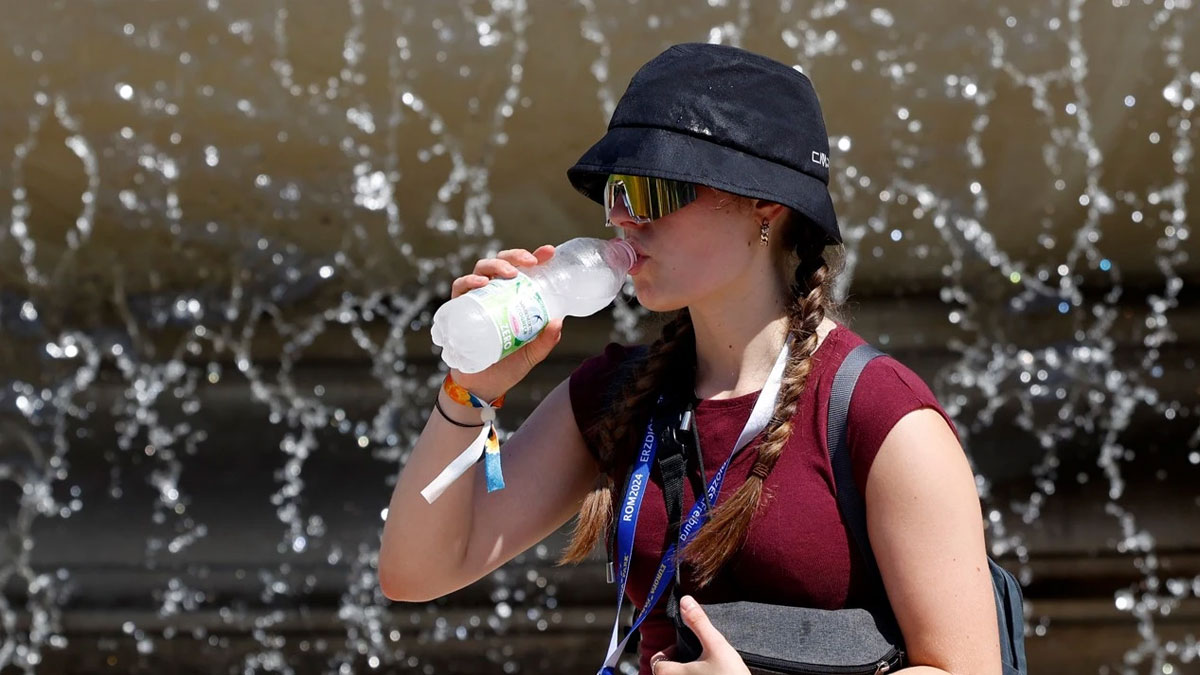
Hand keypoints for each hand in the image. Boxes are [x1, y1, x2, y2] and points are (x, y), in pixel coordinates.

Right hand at [448, 245, 562, 399]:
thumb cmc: (507, 367)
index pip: (524, 271)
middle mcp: (494, 294)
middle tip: (529, 262)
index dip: (535, 257)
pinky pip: (460, 289)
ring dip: (495, 265)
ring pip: (482, 269)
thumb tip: (558, 322)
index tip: (549, 252)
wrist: (482, 386)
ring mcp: (476, 299)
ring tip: (510, 273)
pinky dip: (469, 282)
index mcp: (513, 298)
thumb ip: (545, 341)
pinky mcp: (458, 309)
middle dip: (515, 256)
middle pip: (502, 263)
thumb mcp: (531, 354)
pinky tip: (481, 284)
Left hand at [650, 596, 750, 674]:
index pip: (659, 661)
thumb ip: (699, 623)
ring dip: (687, 672)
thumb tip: (686, 601)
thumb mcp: (716, 646)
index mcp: (669, 674)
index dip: (670, 652)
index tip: (687, 649)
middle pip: (667, 673)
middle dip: (679, 664)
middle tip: (698, 659)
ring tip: (706, 669)